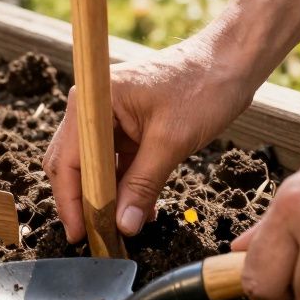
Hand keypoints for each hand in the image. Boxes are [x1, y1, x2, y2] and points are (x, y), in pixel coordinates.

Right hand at [44, 35, 256, 242]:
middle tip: (97, 239)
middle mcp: (92, 107)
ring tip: (120, 232)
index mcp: (94, 102)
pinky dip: (124, 186)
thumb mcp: (171, 142)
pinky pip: (116, 162)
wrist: (232, 60)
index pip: (67, 160)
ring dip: (106, 198)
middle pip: (72, 164)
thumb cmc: (203, 87)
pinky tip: (140, 211)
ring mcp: (109, 116)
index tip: (80, 235)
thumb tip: (123, 226)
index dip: (70, 201)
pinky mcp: (127, 125)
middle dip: (83, 203)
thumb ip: (142, 184)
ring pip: (94, 167)